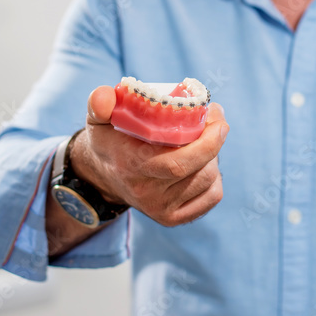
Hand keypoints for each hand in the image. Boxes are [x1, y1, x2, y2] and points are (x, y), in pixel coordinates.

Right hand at [69, 85, 229, 227]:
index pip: (177, 164)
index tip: (218, 119)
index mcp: (131, 166)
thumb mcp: (98, 118)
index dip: (206, 144)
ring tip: (205, 140)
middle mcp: (146, 193)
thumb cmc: (109, 138)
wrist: (103, 175)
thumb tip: (103, 97)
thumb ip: (99, 103)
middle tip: (217, 121)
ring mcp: (160, 209)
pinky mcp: (172, 218)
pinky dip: (214, 177)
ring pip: (208, 182)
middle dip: (215, 144)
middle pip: (198, 173)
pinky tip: (204, 163)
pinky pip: (211, 197)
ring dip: (214, 157)